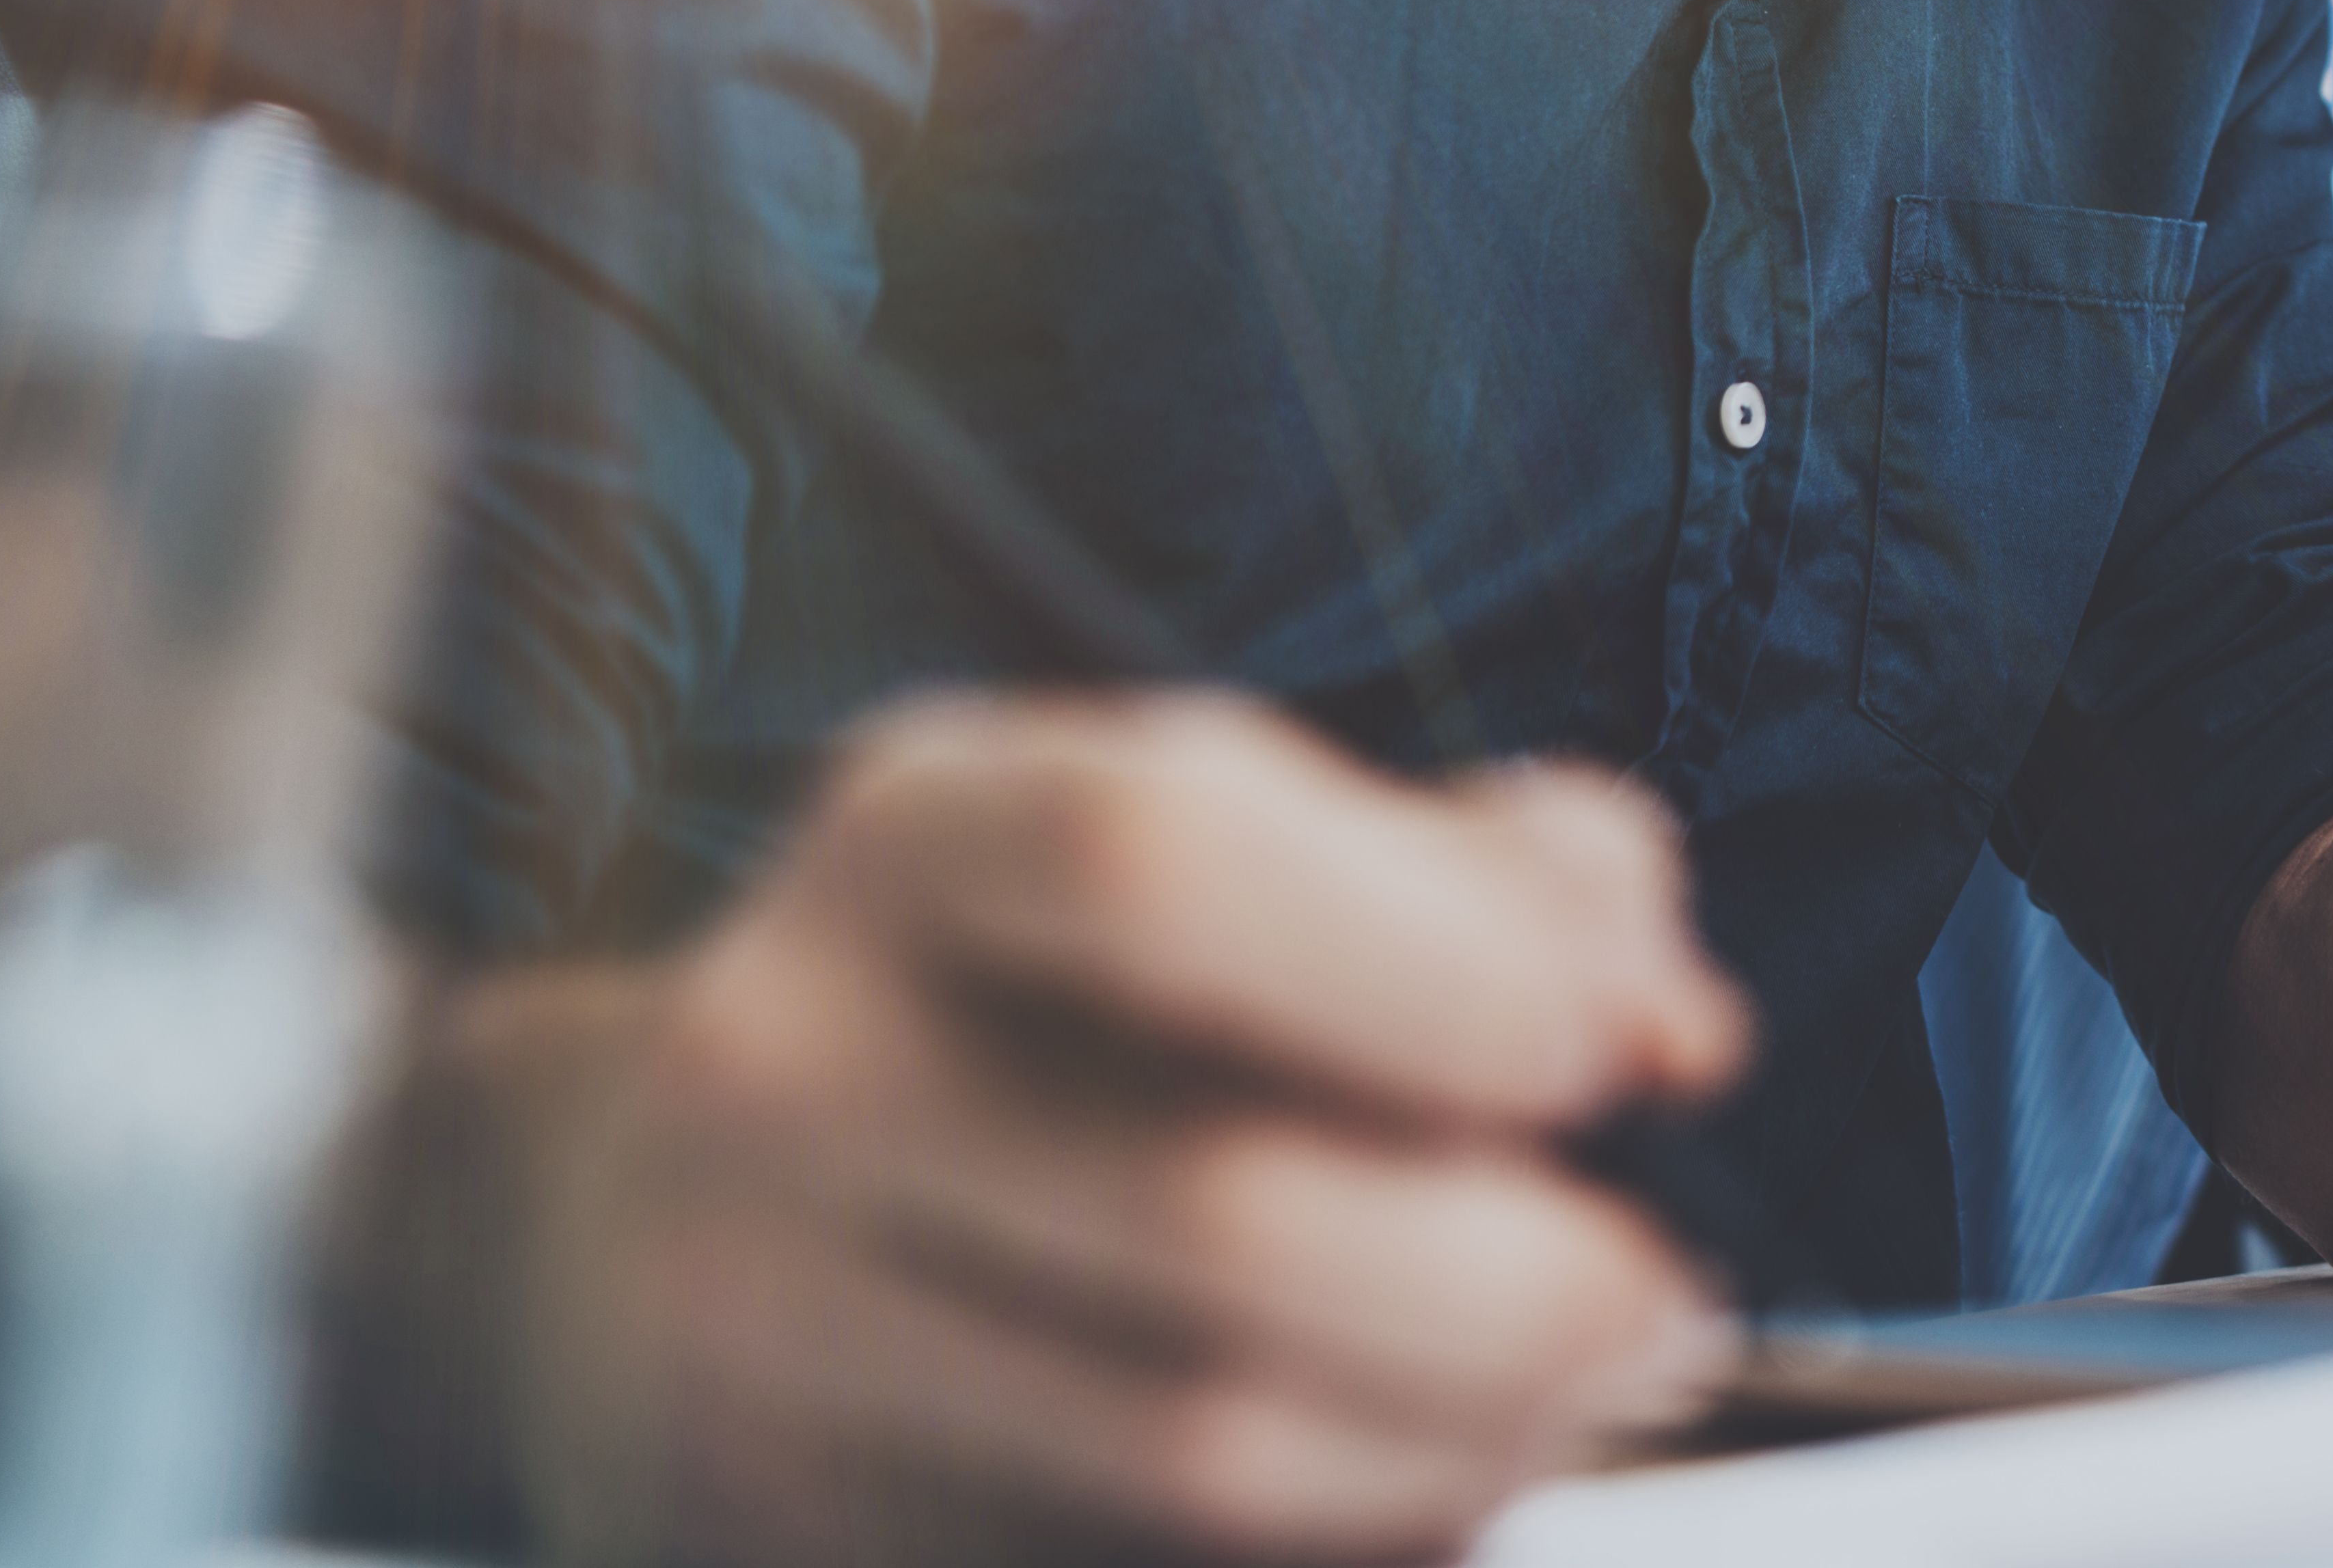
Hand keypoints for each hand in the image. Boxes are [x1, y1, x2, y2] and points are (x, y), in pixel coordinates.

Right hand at [493, 694, 1751, 1567]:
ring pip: (1201, 1451)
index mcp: (913, 837)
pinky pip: (1145, 1566)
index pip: (1159, 857)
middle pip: (1220, 1217)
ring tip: (1567, 1403)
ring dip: (1466, 1446)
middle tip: (1658, 1304)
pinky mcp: (793, 1531)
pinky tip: (1413, 1480)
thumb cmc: (1061, 1009)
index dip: (1440, 965)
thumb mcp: (1250, 857)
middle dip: (1522, 1292)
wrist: (660, 1225)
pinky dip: (1357, 1535)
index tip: (1608, 1059)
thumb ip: (1504, 883)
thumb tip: (1673, 1029)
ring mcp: (754, 1330)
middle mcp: (788, 1070)